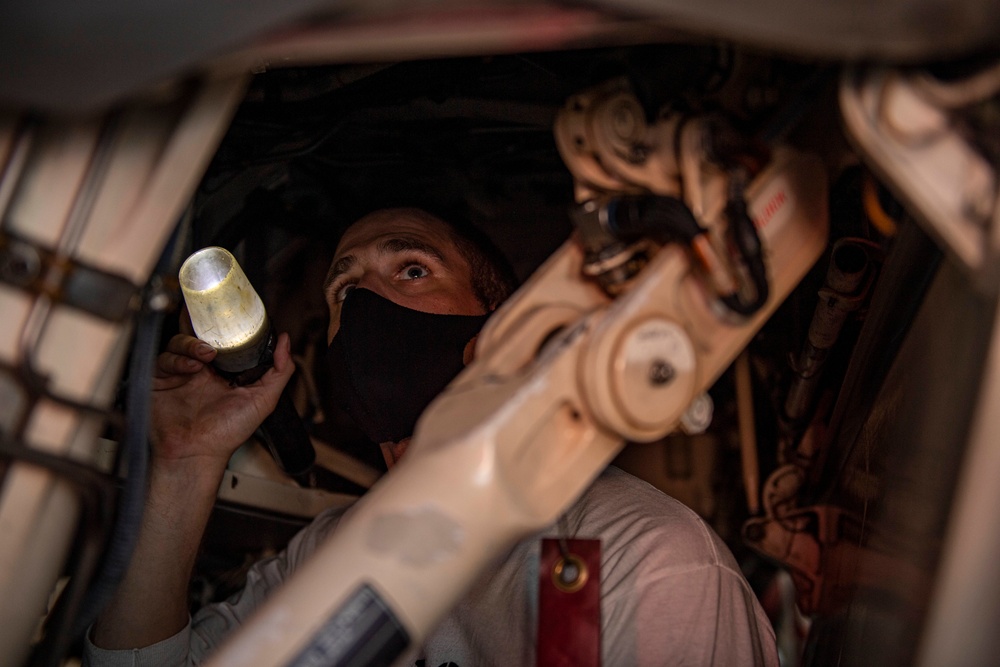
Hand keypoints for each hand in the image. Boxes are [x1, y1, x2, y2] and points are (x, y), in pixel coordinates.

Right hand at [150, 333, 294, 474]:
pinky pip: (165, 358)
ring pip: (180, 341)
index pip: (225, 341)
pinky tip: (191, 367)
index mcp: (225, 372)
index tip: (236, 322)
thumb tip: (286, 341)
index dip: (229, 329)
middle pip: (200, 335)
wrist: (196, 453)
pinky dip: (178, 358)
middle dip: (206, 328)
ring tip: (206, 353)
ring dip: (193, 342)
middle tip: (215, 330)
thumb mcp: (264, 400)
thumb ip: (280, 371)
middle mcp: (203, 370)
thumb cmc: (228, 434)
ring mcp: (181, 373)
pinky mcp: (161, 379)